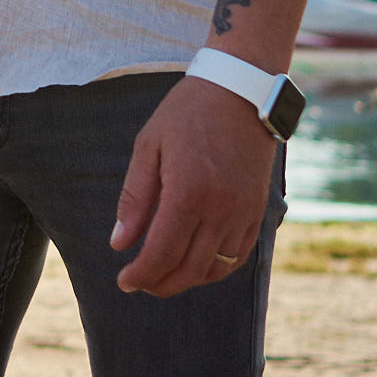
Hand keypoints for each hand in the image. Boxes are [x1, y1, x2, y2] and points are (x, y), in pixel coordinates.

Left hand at [111, 77, 276, 296]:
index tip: (123, 281)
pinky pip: (238, 256)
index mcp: (188, 192)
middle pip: (189, 269)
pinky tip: (195, 265)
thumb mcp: (148, 146)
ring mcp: (243, 212)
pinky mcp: (257, 211)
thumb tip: (119, 245)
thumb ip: (135, 198)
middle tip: (139, 283)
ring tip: (163, 276)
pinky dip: (215, 269)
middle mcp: (220, 209)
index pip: (162, 253)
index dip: (141, 274)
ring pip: (215, 269)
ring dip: (187, 281)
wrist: (241, 92)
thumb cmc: (187, 113)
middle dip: (160, 284)